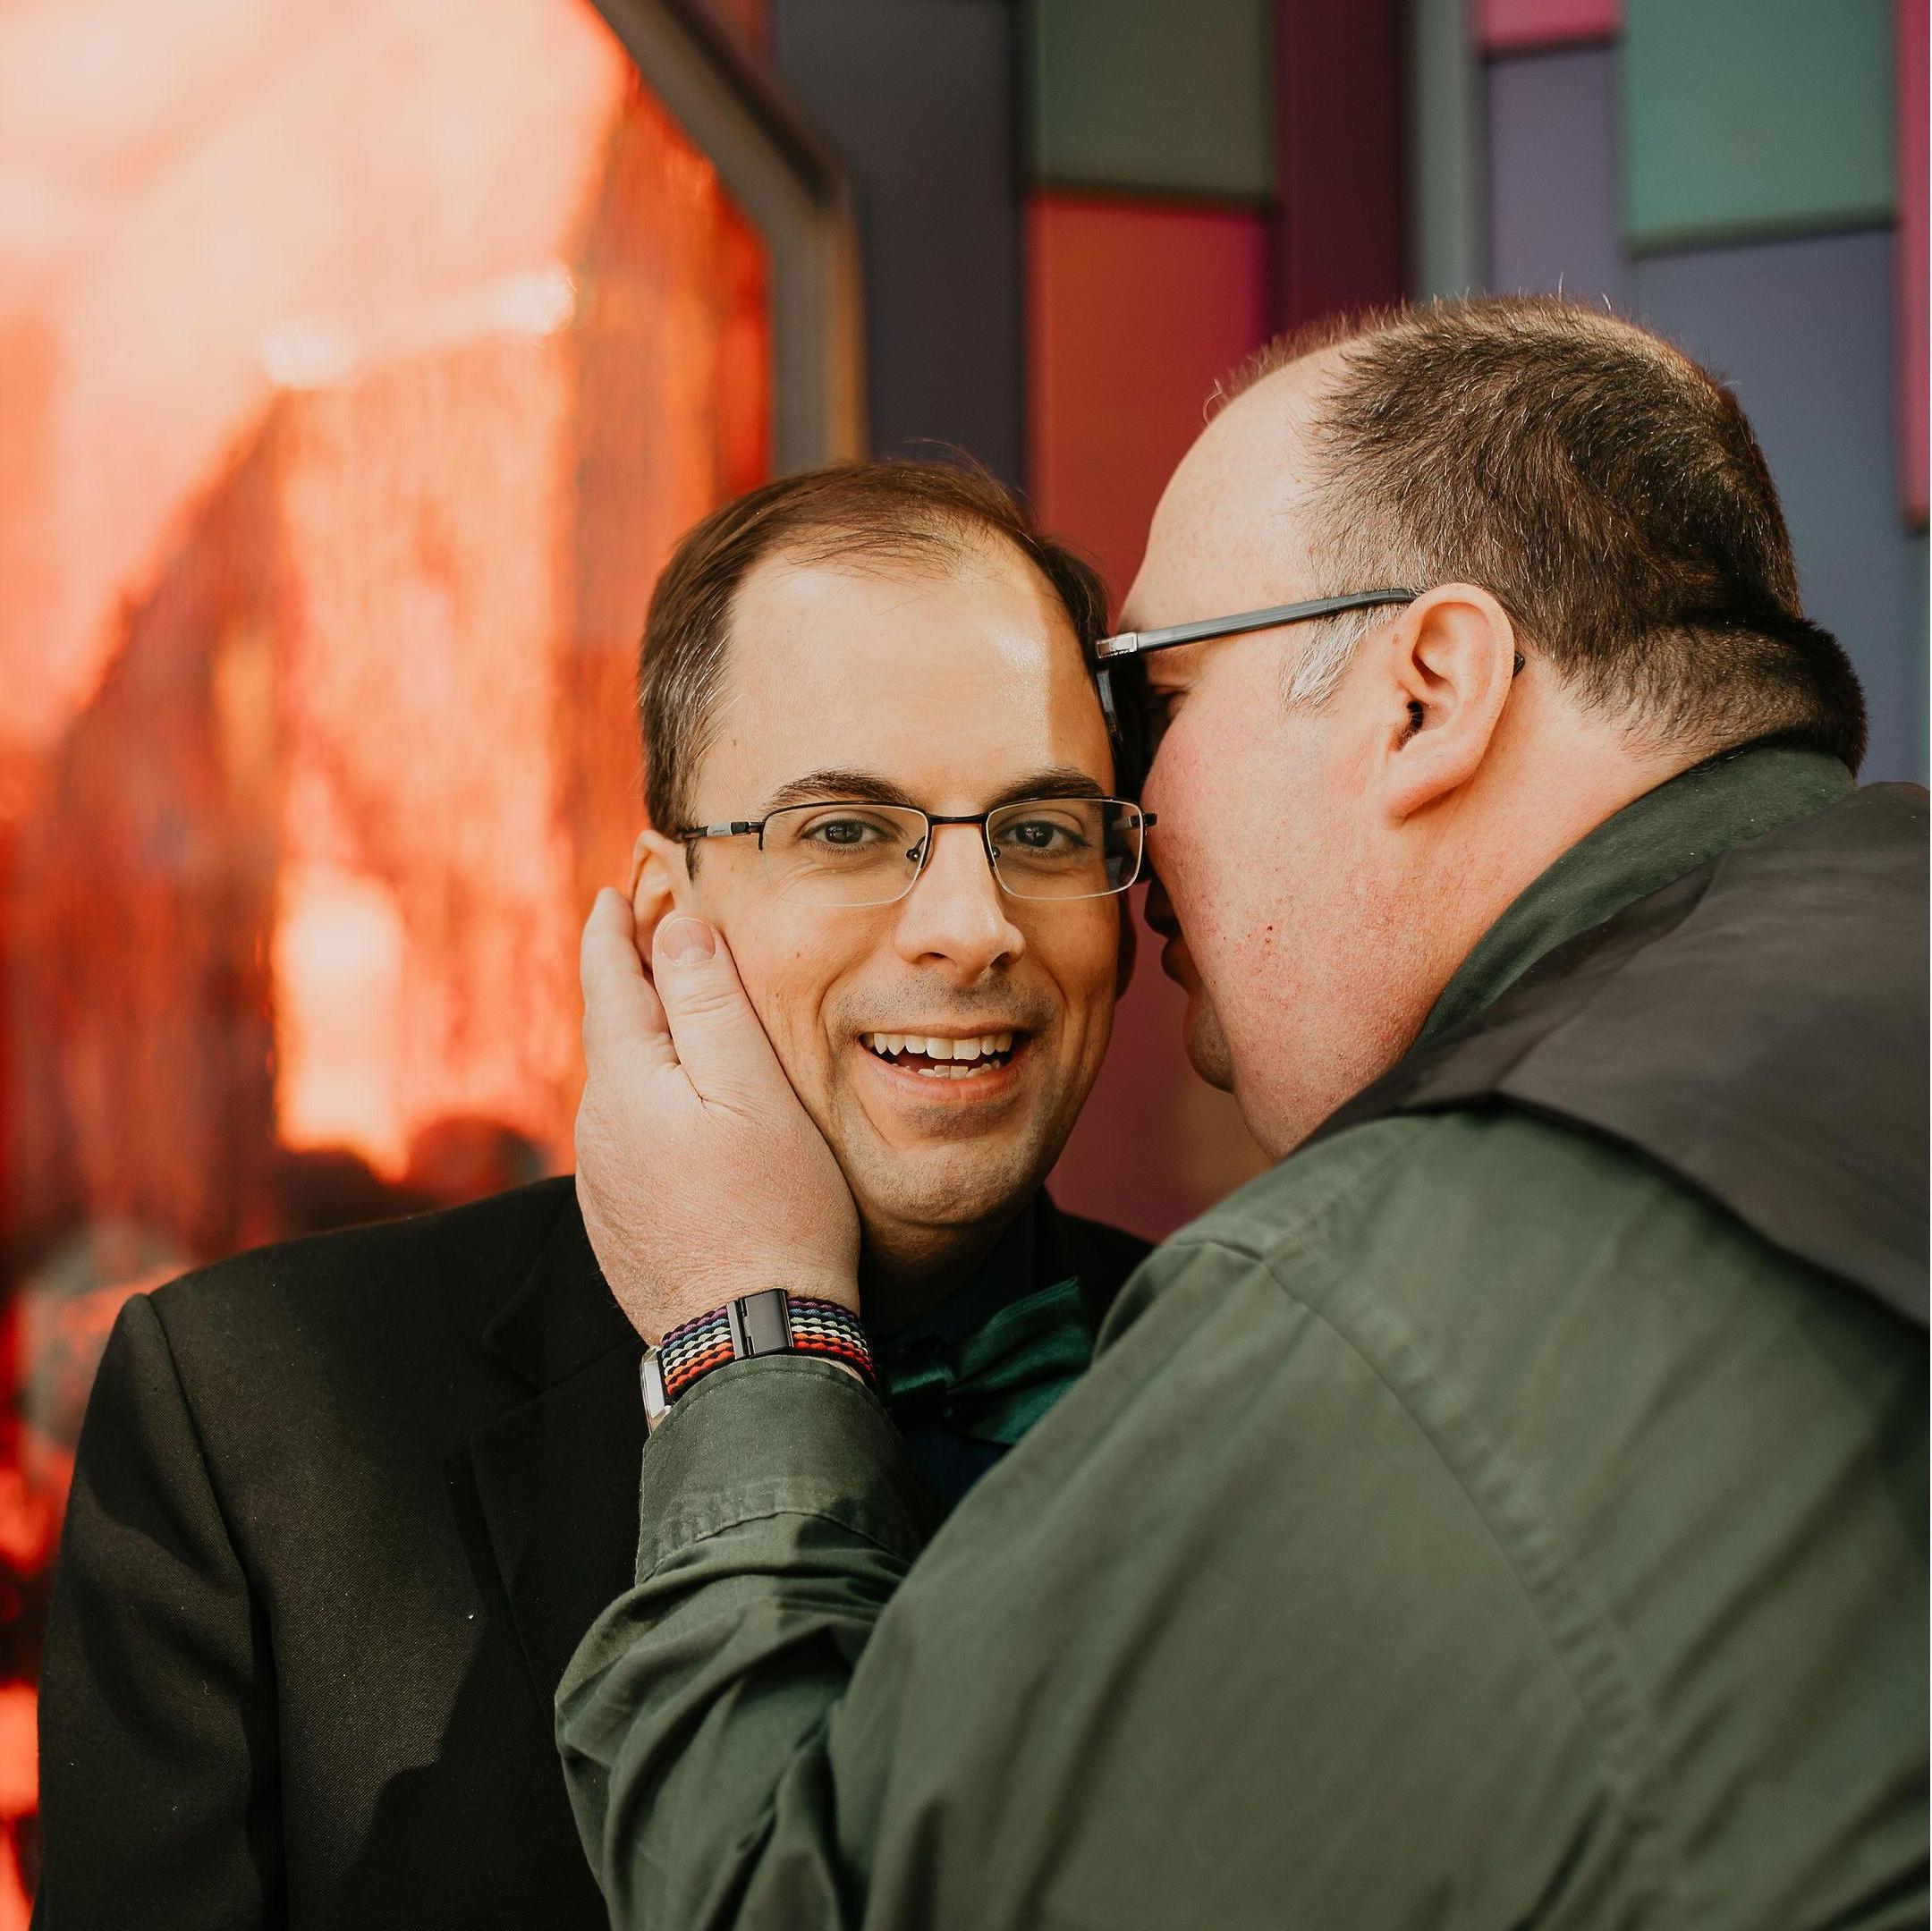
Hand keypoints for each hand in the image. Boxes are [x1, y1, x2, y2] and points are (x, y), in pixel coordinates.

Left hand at [574, 889, 859, 1343]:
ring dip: (646, 1049)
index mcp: (625, 1083)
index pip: (607, 981)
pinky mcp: (619, 1224)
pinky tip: (687, 1117)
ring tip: (680, 1021)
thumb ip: (710, 1002)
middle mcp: (598, 1130)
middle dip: (630, 982)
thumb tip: (674, 925)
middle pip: (612, 1034)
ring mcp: (603, 1183)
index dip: (612, 930)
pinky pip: (631, 1141)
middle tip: (653, 936)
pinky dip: (653, 1107)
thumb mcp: (755, 1090)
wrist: (754, 1339)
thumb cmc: (774, 1209)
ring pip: (622, 1091)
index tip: (615, 893)